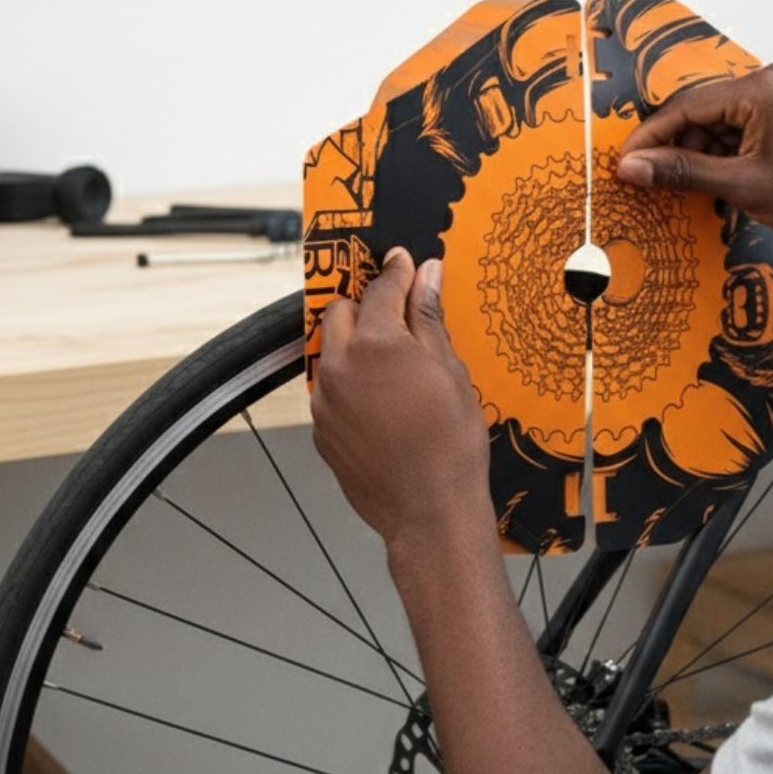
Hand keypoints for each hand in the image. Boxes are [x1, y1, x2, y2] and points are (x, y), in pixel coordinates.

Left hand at [311, 248, 492, 556]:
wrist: (429, 512)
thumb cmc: (451, 446)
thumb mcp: (451, 373)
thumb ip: (429, 319)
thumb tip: (426, 275)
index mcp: (376, 345)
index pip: (381, 289)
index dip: (396, 271)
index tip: (403, 261)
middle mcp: (339, 367)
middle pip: (341, 313)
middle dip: (367, 307)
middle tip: (398, 315)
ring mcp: (324, 401)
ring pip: (331, 352)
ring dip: (355, 346)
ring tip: (393, 366)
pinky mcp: (321, 430)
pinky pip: (330, 390)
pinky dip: (351, 384)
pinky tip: (383, 404)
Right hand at [615, 62, 772, 238]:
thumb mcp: (742, 186)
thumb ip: (683, 172)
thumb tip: (635, 167)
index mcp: (759, 88)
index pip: (685, 106)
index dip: (651, 138)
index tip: (626, 162)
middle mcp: (770, 80)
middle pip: (702, 112)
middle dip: (679, 149)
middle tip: (655, 182)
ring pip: (721, 122)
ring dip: (704, 155)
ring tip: (698, 190)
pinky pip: (744, 127)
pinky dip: (728, 154)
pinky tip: (725, 182)